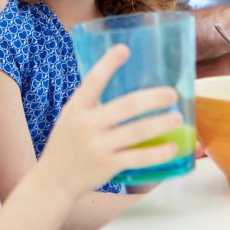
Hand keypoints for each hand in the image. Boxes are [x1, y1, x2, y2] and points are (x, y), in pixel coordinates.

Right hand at [38, 45, 179, 199]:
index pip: (93, 81)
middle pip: (126, 106)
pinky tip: (172, 148)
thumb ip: (90, 102)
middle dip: (152, 98)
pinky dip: (158, 153)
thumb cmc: (66, 143)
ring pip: (136, 132)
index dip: (108, 64)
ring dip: (160, 124)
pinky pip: (138, 157)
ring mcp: (98, 146)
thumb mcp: (70, 117)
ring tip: (176, 118)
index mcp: (77, 108)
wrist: (53, 181)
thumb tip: (120, 83)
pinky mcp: (108, 166)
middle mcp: (87, 125)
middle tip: (171, 94)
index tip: (124, 49)